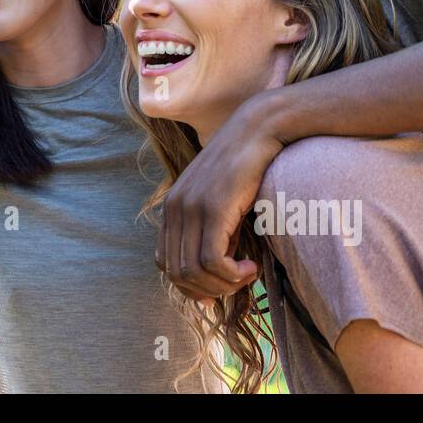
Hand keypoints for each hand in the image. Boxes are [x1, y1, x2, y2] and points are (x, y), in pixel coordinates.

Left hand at [157, 92, 286, 300]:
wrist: (258, 131)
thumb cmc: (245, 167)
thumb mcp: (220, 202)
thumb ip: (212, 232)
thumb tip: (216, 274)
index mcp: (172, 208)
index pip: (164, 263)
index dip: (188, 285)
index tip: (215, 291)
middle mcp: (175, 208)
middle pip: (176, 273)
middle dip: (207, 290)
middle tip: (235, 284)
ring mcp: (192, 208)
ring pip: (193, 271)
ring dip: (222, 284)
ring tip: (245, 274)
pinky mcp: (213, 208)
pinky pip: (212, 260)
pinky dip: (231, 274)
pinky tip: (250, 267)